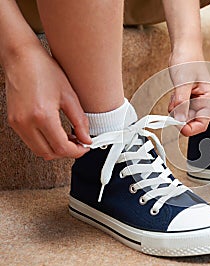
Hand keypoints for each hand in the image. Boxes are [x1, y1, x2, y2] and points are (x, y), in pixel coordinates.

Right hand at [4, 44, 90, 159]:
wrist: (21, 57)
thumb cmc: (44, 70)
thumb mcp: (69, 95)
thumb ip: (79, 121)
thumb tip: (86, 139)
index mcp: (42, 115)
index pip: (61, 147)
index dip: (77, 151)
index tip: (85, 147)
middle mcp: (26, 122)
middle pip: (49, 153)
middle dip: (67, 152)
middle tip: (79, 143)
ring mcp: (17, 123)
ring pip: (39, 150)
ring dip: (55, 149)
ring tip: (69, 138)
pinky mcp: (13, 121)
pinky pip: (30, 141)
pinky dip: (45, 142)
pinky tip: (56, 133)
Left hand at [168, 47, 209, 135]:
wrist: (183, 48)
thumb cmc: (189, 59)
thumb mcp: (183, 82)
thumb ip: (182, 102)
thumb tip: (179, 118)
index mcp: (209, 98)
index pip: (203, 123)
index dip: (190, 128)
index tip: (178, 125)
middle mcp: (203, 101)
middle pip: (193, 122)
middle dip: (180, 118)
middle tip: (173, 110)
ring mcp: (195, 100)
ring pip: (184, 117)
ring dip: (176, 111)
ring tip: (175, 98)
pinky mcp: (187, 97)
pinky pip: (179, 109)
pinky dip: (174, 106)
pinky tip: (174, 96)